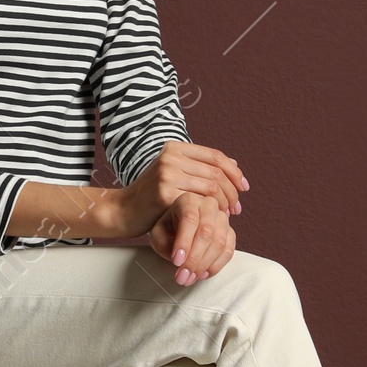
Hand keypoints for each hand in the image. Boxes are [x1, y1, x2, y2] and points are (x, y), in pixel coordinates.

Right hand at [121, 140, 247, 239]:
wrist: (123, 211)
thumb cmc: (150, 195)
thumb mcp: (173, 173)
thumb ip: (199, 167)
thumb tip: (233, 162)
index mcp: (175, 148)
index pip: (215, 156)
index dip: (234, 172)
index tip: (244, 187)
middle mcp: (171, 157)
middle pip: (216, 172)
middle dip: (233, 190)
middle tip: (238, 207)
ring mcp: (167, 174)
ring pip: (212, 186)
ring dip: (225, 202)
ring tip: (228, 213)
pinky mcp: (165, 193)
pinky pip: (200, 201)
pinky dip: (212, 210)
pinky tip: (214, 218)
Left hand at [149, 194, 236, 285]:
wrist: (178, 229)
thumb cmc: (166, 230)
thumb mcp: (157, 235)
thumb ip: (165, 244)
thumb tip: (180, 259)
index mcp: (188, 200)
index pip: (189, 219)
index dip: (184, 242)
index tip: (176, 262)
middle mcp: (208, 205)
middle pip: (207, 231)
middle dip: (194, 258)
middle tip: (182, 276)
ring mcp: (222, 218)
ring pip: (219, 242)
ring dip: (204, 265)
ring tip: (189, 278)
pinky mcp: (230, 233)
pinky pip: (228, 251)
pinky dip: (216, 266)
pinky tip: (201, 275)